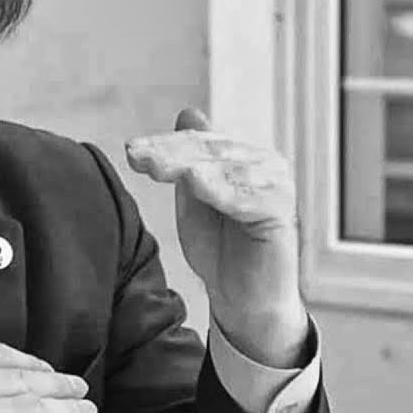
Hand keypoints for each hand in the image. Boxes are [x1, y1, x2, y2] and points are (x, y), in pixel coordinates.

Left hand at [125, 109, 307, 367]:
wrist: (245, 301)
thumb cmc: (220, 250)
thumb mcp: (197, 199)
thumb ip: (189, 161)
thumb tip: (189, 112)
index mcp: (243, 156)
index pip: (198, 141)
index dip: (163, 144)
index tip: (131, 150)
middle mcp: (265, 163)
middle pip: (209, 151)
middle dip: (168, 153)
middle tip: (136, 156)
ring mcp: (276, 185)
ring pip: (224, 169)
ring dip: (187, 166)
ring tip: (157, 167)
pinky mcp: (281, 211)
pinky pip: (247, 197)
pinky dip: (221, 189)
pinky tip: (197, 182)